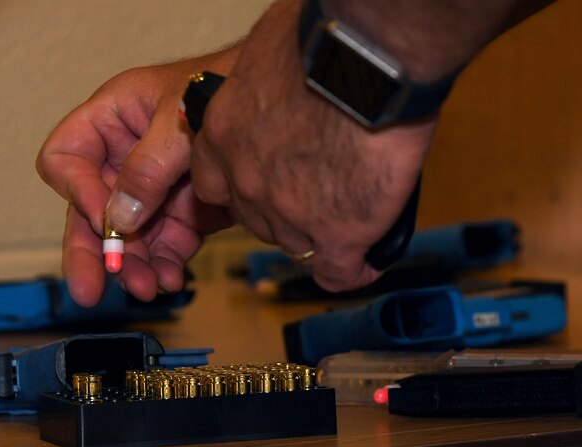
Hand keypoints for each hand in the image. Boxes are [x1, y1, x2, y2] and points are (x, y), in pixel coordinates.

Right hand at [37, 51, 236, 305]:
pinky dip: (166, 266)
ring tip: (148, 288)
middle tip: (89, 290)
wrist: (282, 105)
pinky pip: (165, 246)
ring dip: (134, 267)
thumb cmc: (226, 89)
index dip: (75, 190)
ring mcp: (154, 190)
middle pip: (90, 210)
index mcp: (111, 120)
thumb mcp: (179, 118)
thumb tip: (118, 218)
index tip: (101, 217)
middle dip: (93, 251)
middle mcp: (124, 158)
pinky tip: (172, 280)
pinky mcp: (183, 213)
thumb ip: (147, 167)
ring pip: (129, 238)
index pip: (66, 158)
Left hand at [190, 0, 435, 292]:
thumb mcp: (263, 55)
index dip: (246, 186)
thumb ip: (255, 88)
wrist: (366, 58)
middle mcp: (245, 182)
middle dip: (284, 211)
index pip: (215, 186)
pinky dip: (351, 268)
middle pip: (256, 219)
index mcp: (221, 136)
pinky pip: (336, 272)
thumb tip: (271, 85)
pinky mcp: (334, 234)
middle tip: (321, 189)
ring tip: (354, 215)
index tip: (270, 181)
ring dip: (320, 234)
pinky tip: (363, 260)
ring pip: (296, 244)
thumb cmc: (319, 39)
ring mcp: (287, 214)